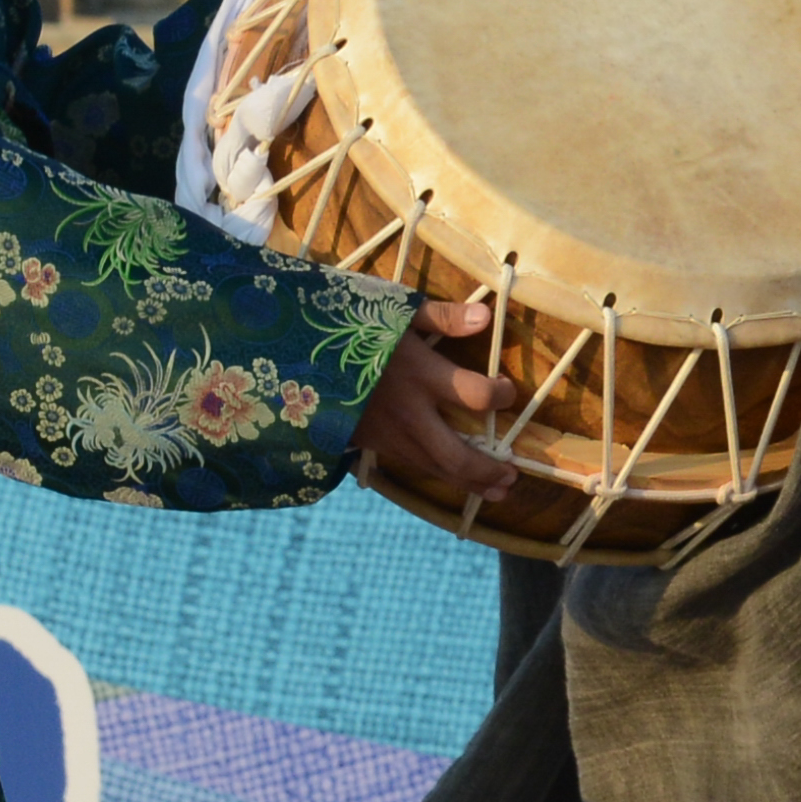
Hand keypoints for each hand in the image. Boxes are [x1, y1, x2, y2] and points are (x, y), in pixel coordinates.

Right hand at [356, 294, 507, 500]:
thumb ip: (440, 316)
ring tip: (496, 490)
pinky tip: (453, 477)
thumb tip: (484, 318)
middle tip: (512, 475)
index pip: (476, 395)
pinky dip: (437, 475)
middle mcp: (408, 413)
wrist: (287, 357)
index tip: (507, 391)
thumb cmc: (343, 326)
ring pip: (434, 470)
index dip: (500, 396)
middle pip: (457, 456)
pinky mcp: (370, 444)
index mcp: (419, 375)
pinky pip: (411, 466)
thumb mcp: (390, 311)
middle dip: (488, 471)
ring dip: (468, 483)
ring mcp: (387, 434)